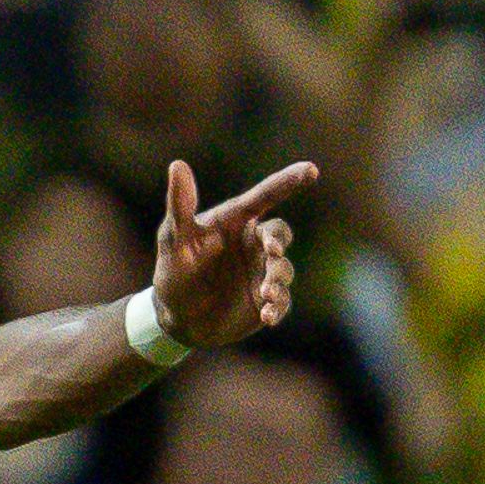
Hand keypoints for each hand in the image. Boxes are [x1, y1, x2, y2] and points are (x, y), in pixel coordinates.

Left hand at [149, 157, 316, 349]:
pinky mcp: (267, 298)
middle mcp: (254, 242)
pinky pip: (282, 299)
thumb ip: (180, 205)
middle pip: (280, 232)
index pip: (264, 197)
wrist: (177, 319)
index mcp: (235, 221)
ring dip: (277, 279)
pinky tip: (268, 315)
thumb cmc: (174, 272)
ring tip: (264, 293)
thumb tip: (177, 164)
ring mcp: (263, 270)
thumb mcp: (174, 239)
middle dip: (279, 240)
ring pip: (283, 268)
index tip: (310, 170)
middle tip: (272, 250)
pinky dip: (278, 305)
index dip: (286, 182)